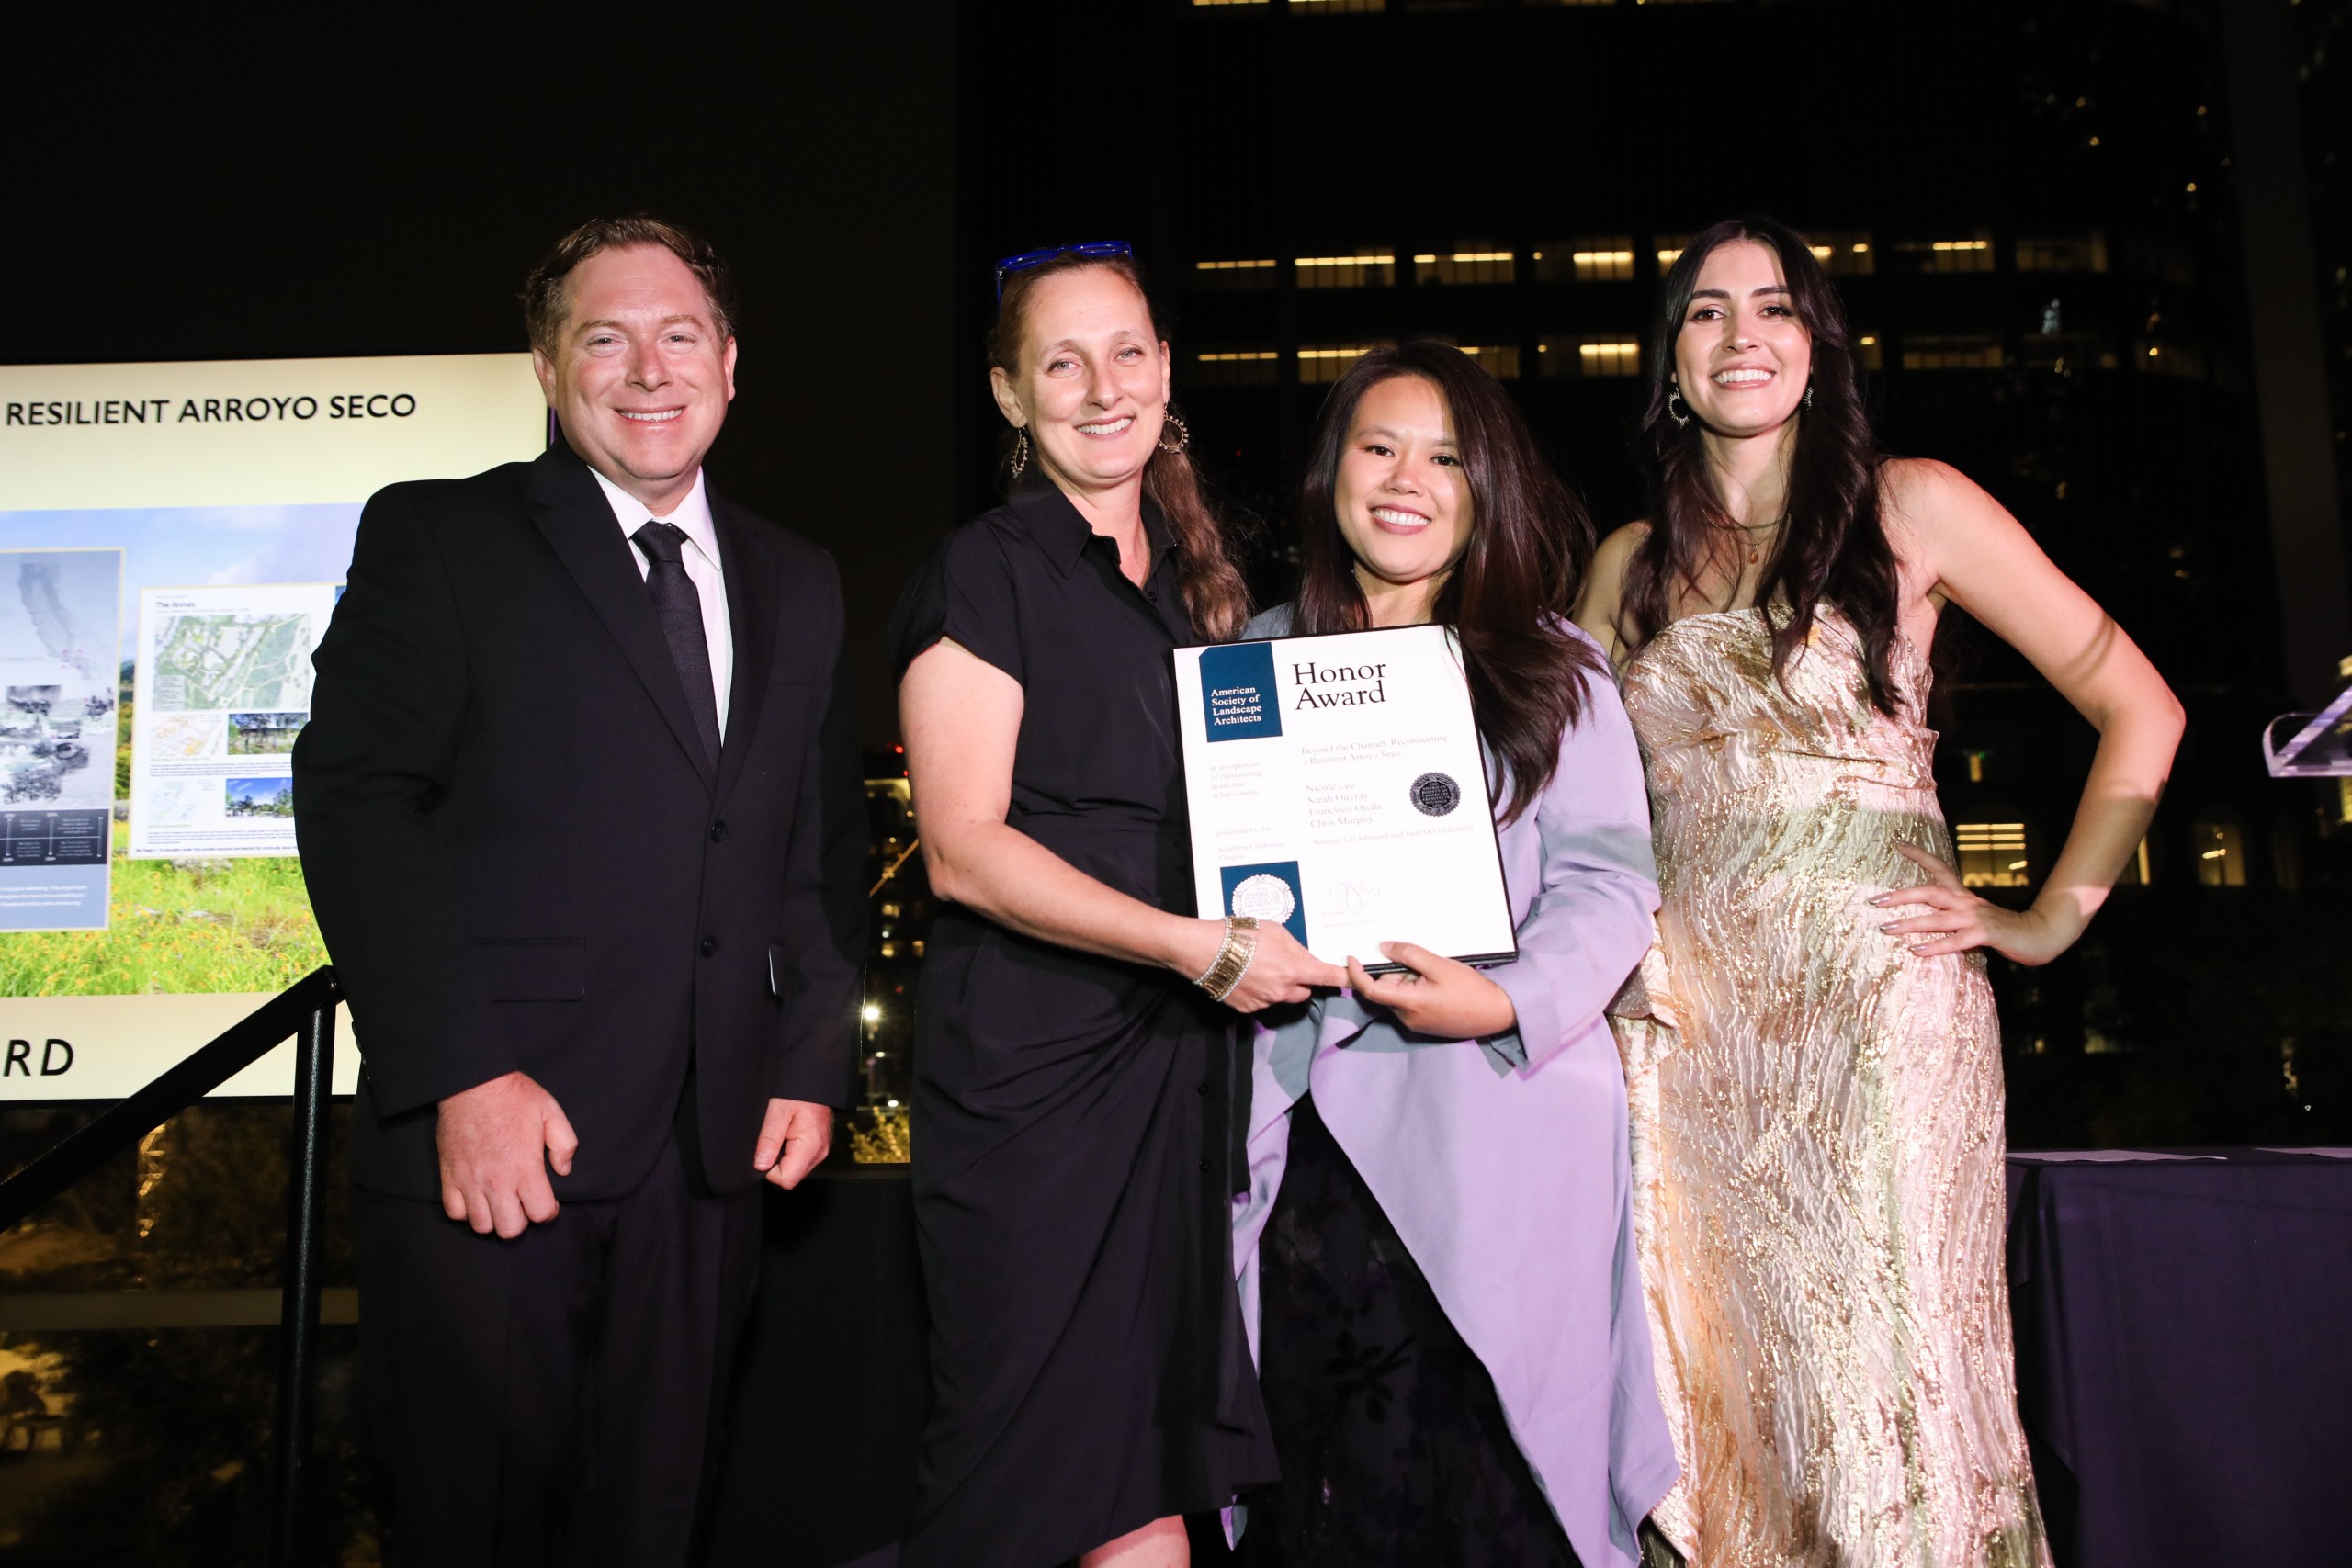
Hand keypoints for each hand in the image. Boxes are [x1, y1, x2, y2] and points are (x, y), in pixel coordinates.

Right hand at [436, 1070, 577, 1237]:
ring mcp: (470, 1181)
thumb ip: (564, 1145)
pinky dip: (466, 1211)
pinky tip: (476, 1197)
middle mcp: (497, 1181)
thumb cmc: (514, 1097)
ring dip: (494, 1218)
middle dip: (522, 1221)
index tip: (546, 1200)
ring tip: (499, 1201)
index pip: (541, 1213)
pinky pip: (455, 1212)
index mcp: (525, 1168)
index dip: (548, 1211)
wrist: (472, 1083)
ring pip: (482, 1226)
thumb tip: (564, 1170)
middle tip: (522, 1203)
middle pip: (510, 1229)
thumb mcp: (551, 1112)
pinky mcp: (449, 1176)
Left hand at [754, 1098, 832, 1189]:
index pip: (785, 1180)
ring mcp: (820, 1151)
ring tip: (782, 1133)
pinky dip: (789, 1152)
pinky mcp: (818, 1148)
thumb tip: (760, 1166)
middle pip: (790, 1177)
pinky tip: (788, 1134)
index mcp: (810, 1147)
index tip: (766, 1148)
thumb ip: (769, 1140)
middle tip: (775, 1137)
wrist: (815, 1079)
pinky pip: (799, 1161)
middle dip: (776, 1163)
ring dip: (782, 1158)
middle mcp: (819, 1153)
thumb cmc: (798, 1091)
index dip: (769, 1169)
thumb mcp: (778, 1111)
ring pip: (794, 1170)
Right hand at [1184, 918, 1345, 1013]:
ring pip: (1283, 998)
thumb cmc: (1239, 934)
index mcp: (1293, 969)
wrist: (1203, 950)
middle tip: (1284, 964)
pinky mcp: (1247, 1009)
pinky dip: (1260, 993)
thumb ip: (1296, 947)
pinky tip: (1246, 977)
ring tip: (1258, 968)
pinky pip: (1263, 1002)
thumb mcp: (1274, 930)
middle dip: (1300, 981)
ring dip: (1279, 987)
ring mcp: (1264, 1002)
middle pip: (1305, 992)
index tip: (1352, 979)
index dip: (1342, 979)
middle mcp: (1282, 990)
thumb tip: (1307, 959)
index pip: (1327, 977)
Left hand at [1345, 942, 1517, 1038]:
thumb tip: (1383, 947)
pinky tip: (1437, 983)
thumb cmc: (1470, 989)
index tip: (1351, 956)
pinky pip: (1410, 1003)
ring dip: (1409, 980)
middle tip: (1421, 962)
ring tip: (1435, 973)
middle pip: (1387, 989)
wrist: (1497, 1013)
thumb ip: (1409, 955)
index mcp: (1409, 1004)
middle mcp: (1408, 1018)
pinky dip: (1416, 989)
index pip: (1371, 990)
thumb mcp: (1440, 965)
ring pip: (1399, 995)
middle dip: (1396, 972)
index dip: (1356, 974)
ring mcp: (1416, 1023)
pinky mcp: (1425, 1025)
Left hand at [1874, 843, 2074, 965]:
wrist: (2040, 935)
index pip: (1940, 869)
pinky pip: (1956, 940)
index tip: (1896, 843)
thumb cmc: (2003, 930)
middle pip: (1930, 891)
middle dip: (1901, 895)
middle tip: (1875, 900)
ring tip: (1887, 928)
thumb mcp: (1974, 921)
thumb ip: (1952, 920)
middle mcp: (1967, 903)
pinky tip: (1916, 950)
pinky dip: (1936, 945)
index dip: (1919, 855)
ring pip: (1938, 917)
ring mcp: (1977, 918)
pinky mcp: (1987, 934)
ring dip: (1910, 922)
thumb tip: (1923, 925)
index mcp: (1964, 896)